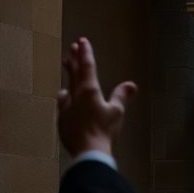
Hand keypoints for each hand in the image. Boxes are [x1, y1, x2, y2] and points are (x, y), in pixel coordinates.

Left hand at [57, 37, 137, 156]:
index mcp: (90, 90)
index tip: (82, 41)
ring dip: (68, 77)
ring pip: (66, 87)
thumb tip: (131, 85)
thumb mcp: (117, 112)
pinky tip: (64, 98)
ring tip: (67, 69)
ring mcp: (66, 108)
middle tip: (71, 47)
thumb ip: (121, 96)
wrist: (88, 151)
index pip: (87, 67)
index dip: (86, 53)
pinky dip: (65, 97)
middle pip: (74, 74)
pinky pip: (63, 104)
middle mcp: (75, 96)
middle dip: (74, 59)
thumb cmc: (104, 130)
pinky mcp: (62, 120)